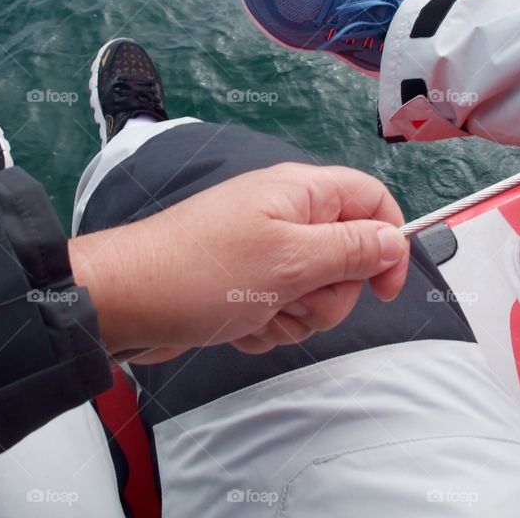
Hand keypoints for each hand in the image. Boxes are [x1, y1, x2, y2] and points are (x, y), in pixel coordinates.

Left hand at [68, 162, 408, 361]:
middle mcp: (284, 217)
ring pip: (315, 293)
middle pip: (346, 257)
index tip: (384, 289)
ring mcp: (262, 253)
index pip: (371, 200)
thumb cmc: (201, 272)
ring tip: (258, 313)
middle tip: (294, 297)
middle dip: (329, 294)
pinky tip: (237, 325)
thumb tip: (395, 238)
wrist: (125, 302)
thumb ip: (352, 249)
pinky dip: (266, 326)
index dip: (388, 241)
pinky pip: (281, 311)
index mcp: (300, 193)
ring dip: (294, 316)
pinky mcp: (243, 286)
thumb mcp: (291, 261)